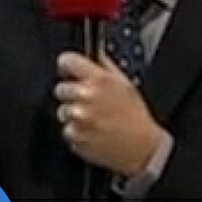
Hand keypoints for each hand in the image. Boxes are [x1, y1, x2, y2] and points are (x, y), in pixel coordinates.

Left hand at [54, 52, 164, 178]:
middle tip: (87, 100)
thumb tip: (93, 53)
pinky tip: (92, 130)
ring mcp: (79, 118)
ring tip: (93, 118)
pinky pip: (67, 129)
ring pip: (62, 110)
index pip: (67, 60)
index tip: (70, 70)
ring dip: (73, 114)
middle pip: (60, 88)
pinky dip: (76, 131)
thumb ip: (105, 65)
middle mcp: (85, 97)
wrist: (142, 147)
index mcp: (99, 80)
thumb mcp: (125, 84)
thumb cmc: (136, 117)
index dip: (68, 65)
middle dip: (71, 93)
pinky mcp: (75, 136)